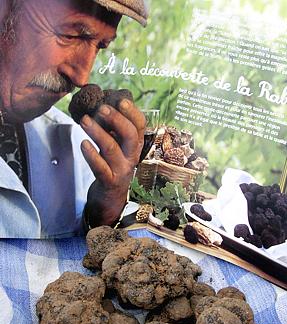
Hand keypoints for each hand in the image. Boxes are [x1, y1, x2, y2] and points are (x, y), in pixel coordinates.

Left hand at [80, 98, 144, 227]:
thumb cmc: (111, 166)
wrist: (110, 198)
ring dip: (98, 133)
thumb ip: (113, 130)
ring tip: (84, 120)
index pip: (140, 125)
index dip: (132, 112)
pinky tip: (83, 144)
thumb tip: (102, 103)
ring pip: (112, 149)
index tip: (120, 100)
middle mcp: (131, 156)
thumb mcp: (116, 146)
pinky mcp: (109, 181)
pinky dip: (91, 155)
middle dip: (116, 119)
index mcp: (134, 145)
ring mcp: (121, 170)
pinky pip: (100, 167)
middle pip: (130, 135)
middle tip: (101, 108)